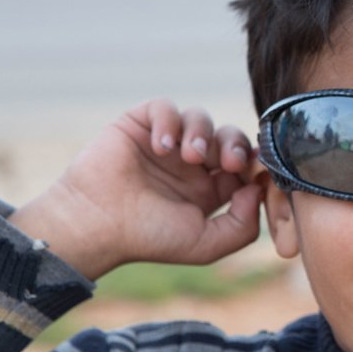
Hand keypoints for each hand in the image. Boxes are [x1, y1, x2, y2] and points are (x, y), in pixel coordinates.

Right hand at [9, 100, 262, 279]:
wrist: (96, 225)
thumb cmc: (148, 238)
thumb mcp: (205, 244)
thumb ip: (243, 225)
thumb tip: (257, 188)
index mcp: (210, 188)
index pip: (244, 164)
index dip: (254, 163)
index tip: (256, 172)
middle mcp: (191, 163)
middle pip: (228, 136)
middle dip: (235, 145)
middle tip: (229, 162)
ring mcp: (166, 142)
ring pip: (200, 118)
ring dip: (202, 133)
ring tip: (190, 157)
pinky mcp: (140, 125)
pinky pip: (164, 107)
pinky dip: (169, 121)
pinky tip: (162, 147)